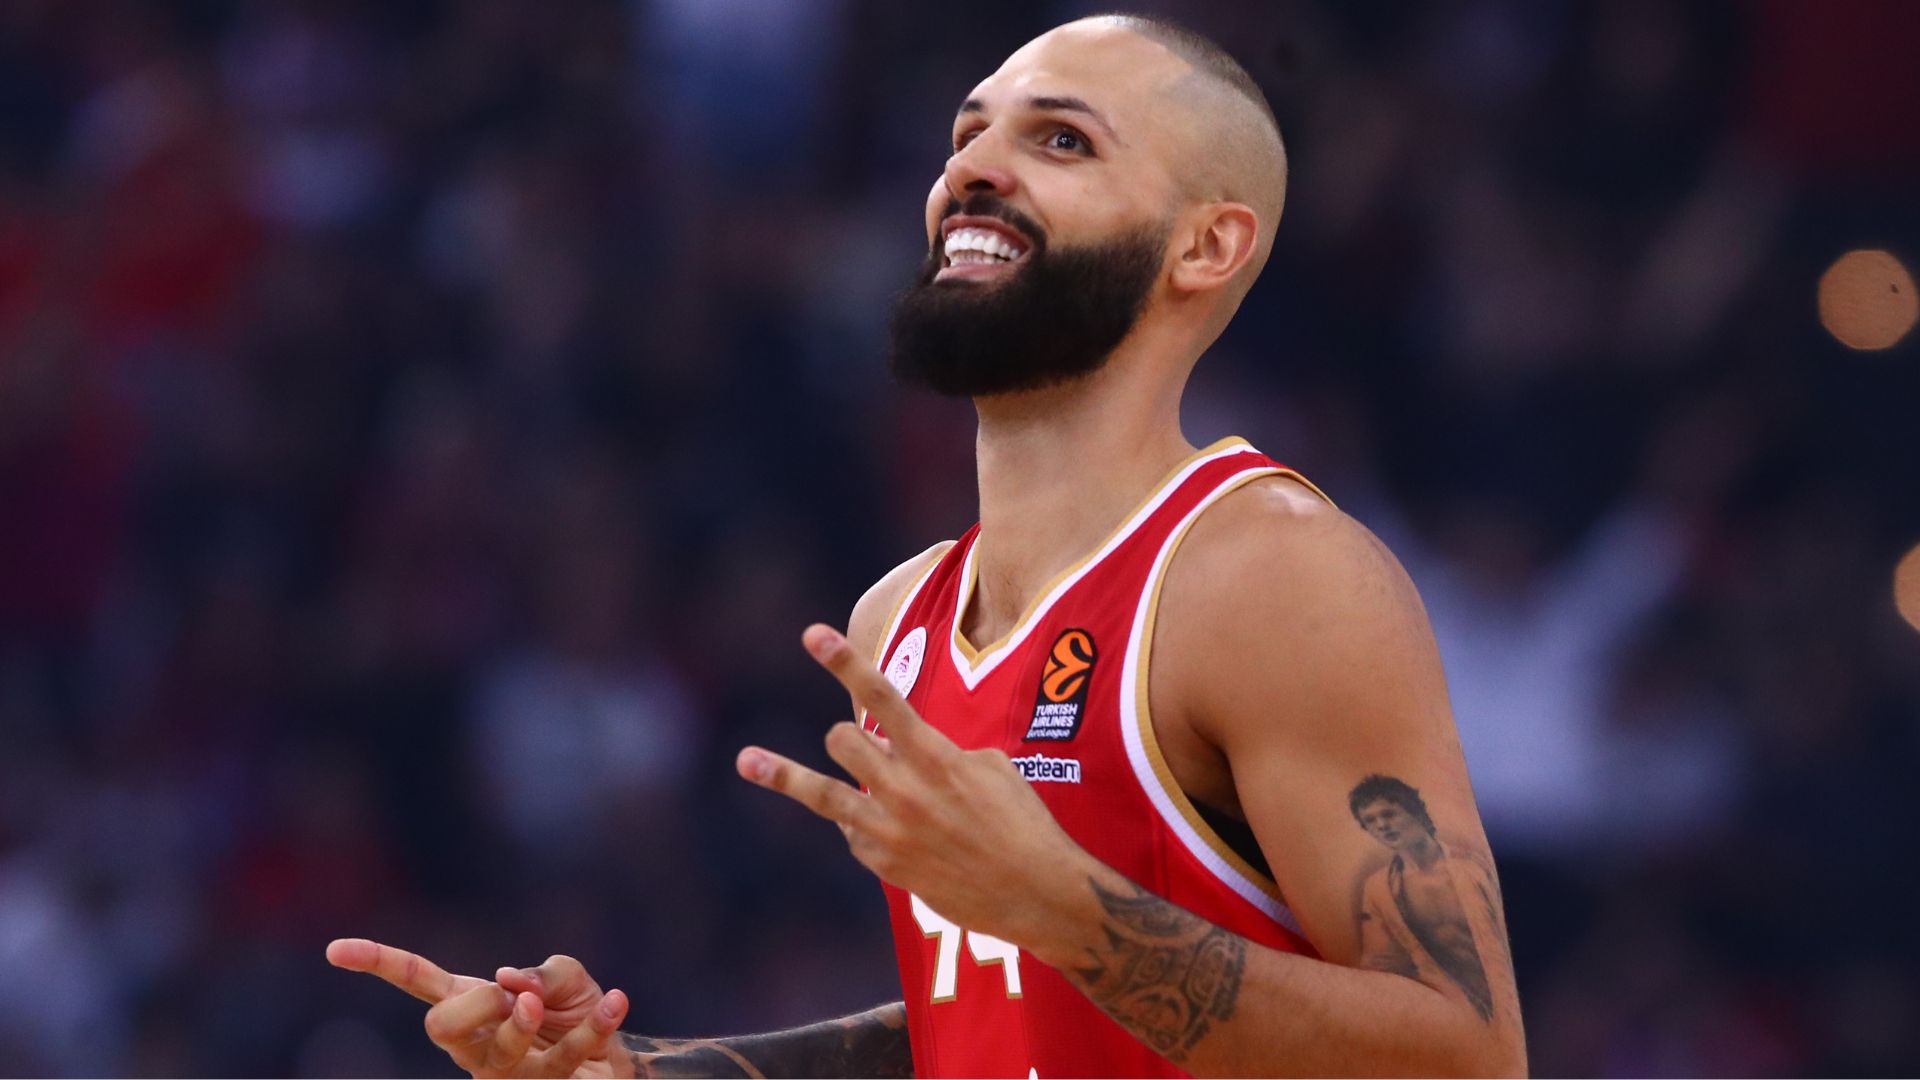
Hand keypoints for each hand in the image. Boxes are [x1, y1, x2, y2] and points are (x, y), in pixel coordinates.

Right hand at [325, 938, 632, 1077]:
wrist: (614, 1061)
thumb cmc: (576, 1014)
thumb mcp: (566, 978)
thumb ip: (543, 972)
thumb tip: (512, 984)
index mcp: (471, 1003)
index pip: (418, 980)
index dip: (379, 962)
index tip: (334, 949)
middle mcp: (477, 1044)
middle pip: (440, 1026)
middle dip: (475, 1004)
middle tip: (514, 996)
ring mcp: (507, 1073)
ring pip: (500, 1050)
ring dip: (526, 1020)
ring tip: (545, 1005)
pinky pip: (565, 1057)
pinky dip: (596, 1024)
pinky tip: (616, 1002)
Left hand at [736, 624, 1093, 946]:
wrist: (1036, 893)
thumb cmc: (1021, 822)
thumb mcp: (989, 768)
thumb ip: (937, 750)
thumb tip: (900, 748)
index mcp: (935, 757)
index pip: (882, 696)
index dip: (844, 661)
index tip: (812, 634)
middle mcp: (905, 791)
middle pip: (841, 740)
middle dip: (848, 737)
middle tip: (864, 746)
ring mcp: (888, 831)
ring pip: (821, 793)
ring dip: (784, 774)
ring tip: (747, 760)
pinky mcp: (882, 865)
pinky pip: (852, 831)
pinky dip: (862, 823)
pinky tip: (892, 831)